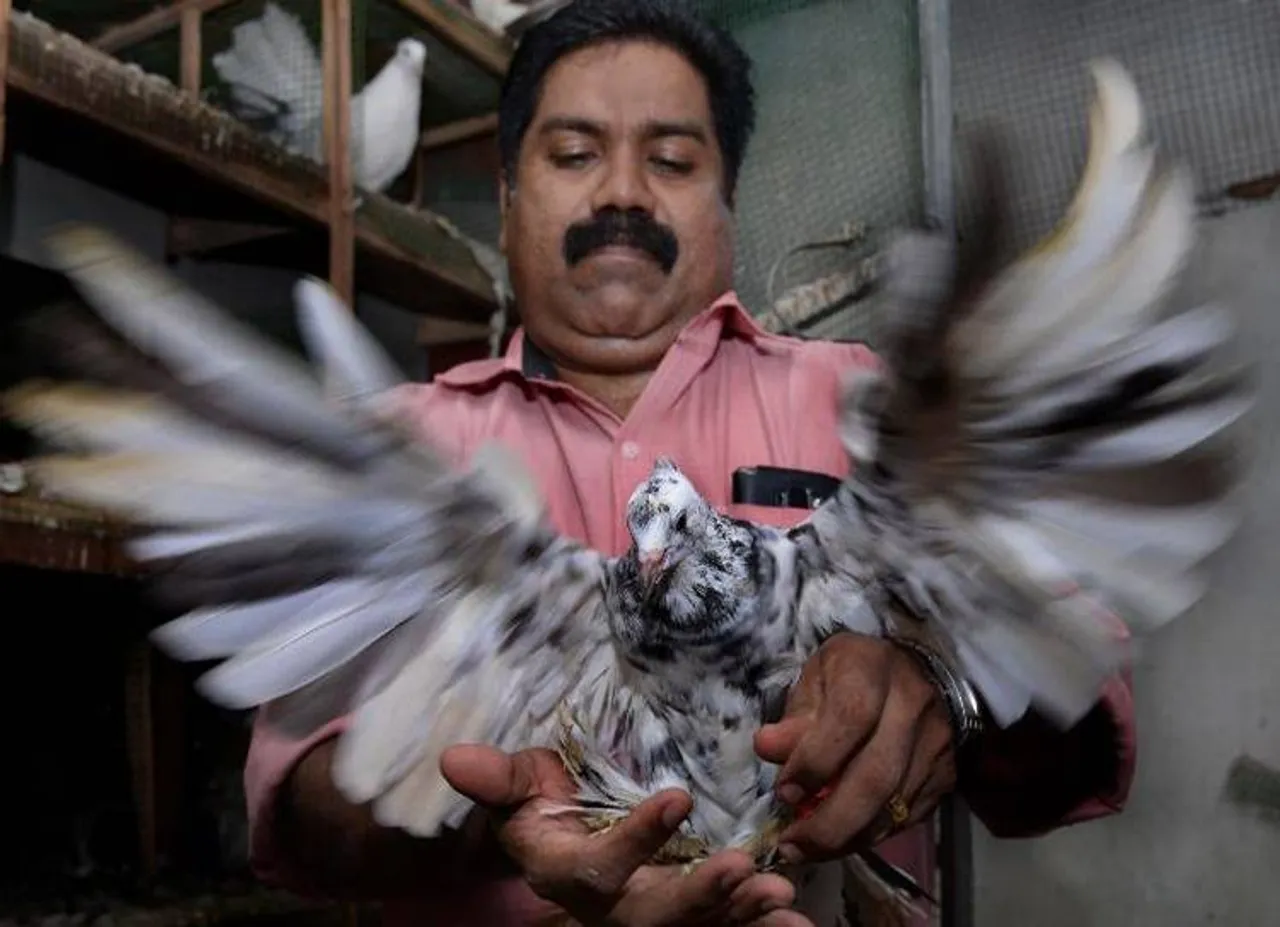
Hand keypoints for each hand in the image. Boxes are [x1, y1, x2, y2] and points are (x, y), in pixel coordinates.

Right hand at [441, 744, 813, 926]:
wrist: (566, 832)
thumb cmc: (546, 801)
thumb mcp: (523, 785)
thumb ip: (499, 778)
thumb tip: (451, 757)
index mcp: (566, 874)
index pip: (599, 870)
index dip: (636, 841)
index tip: (678, 798)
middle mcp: (609, 910)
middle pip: (651, 918)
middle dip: (697, 898)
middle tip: (741, 867)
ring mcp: (649, 918)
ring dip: (737, 916)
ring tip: (778, 894)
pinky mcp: (684, 919)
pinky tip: (796, 921)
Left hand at [754, 632, 956, 862]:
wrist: (922, 675)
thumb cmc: (853, 676)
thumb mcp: (816, 679)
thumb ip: (794, 716)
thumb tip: (767, 748)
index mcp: (871, 669)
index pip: (850, 718)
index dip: (815, 760)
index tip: (784, 792)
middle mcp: (911, 706)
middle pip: (875, 776)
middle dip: (828, 821)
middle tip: (791, 844)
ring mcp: (934, 746)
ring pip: (891, 807)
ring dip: (845, 838)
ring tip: (806, 850)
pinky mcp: (943, 778)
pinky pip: (905, 819)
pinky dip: (868, 836)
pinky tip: (838, 842)